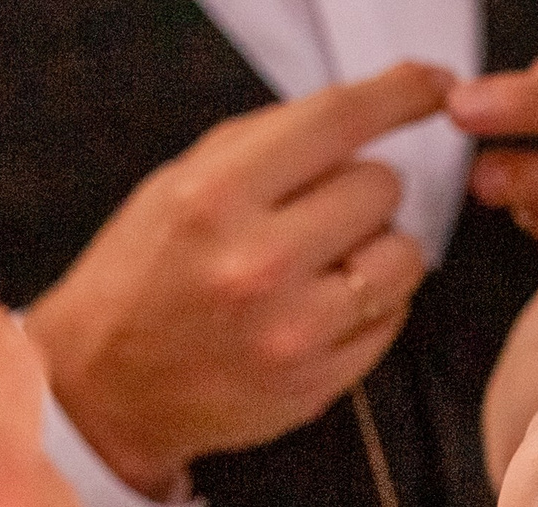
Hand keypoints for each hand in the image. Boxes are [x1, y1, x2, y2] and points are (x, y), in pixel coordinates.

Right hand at [24, 63, 452, 501]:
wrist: (106, 389)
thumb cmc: (143, 277)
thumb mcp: (179, 186)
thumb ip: (264, 147)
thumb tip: (362, 116)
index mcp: (216, 197)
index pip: (337, 121)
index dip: (399, 95)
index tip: (431, 87)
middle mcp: (258, 263)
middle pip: (380, 187)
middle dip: (363, 190)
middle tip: (322, 212)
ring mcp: (293, 331)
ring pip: (403, 257)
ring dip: (378, 250)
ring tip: (328, 263)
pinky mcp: (316, 383)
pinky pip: (391, 320)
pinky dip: (370, 307)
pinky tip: (322, 309)